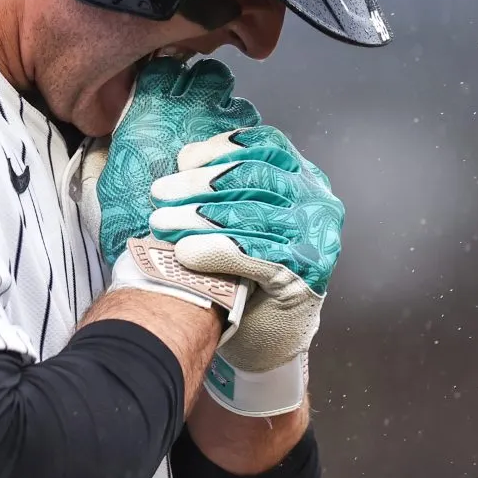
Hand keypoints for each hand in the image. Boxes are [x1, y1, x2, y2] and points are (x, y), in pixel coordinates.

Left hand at [75, 56, 343, 417]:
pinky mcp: (304, 278)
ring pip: (252, 216)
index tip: (182, 160)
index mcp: (303, 179)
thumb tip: (181, 159)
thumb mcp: (239, 214)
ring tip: (161, 222)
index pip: (267, 146)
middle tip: (159, 192)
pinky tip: (185, 252)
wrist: (268, 332)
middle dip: (200, 184)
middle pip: (256, 178)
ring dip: (198, 216)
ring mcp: (315, 241)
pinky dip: (217, 249)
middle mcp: (317, 204)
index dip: (222, 149)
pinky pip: (257, 255)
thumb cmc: (245, 266)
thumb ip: (222, 185)